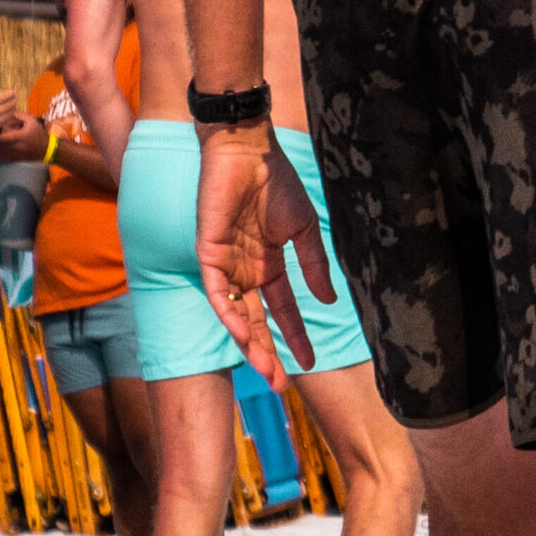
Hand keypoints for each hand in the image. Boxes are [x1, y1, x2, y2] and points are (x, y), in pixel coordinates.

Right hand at [0, 74, 20, 143]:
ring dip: (13, 107)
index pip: (3, 96)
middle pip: (9, 104)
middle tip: (14, 96)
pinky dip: (10, 114)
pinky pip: (7, 120)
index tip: (14, 90)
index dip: (11, 93)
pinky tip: (9, 110)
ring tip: (13, 102)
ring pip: (10, 113)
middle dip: (14, 99)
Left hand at [0, 115, 50, 163]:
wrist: (47, 149)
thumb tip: (5, 111)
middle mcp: (16, 146)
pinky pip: (1, 157)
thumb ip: (18, 115)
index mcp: (19, 136)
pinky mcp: (14, 158)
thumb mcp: (31, 120)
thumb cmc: (39, 133)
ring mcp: (14, 154)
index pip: (1, 136)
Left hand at [195, 121, 332, 387]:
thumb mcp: (303, 229)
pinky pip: (216, 292)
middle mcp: (245, 270)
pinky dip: (229, 314)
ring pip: (236, 315)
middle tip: (281, 385)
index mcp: (268, 265)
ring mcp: (225, 264)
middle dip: (268, 354)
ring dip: (249, 344)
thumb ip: (314, 265)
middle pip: (256, 322)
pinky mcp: (207, 252)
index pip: (282, 311)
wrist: (247, 150)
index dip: (295, 337)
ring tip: (264, 369)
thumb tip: (328, 300)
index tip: (309, 363)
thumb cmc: (275, 182)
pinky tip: (242, 335)